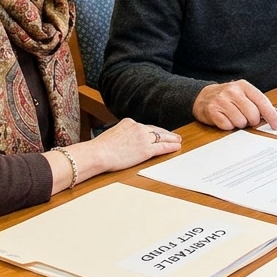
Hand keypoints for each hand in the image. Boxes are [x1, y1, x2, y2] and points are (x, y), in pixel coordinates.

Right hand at [47, 119, 179, 193]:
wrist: (98, 154)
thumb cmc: (99, 149)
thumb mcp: (111, 135)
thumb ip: (121, 135)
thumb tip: (122, 142)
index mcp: (128, 122)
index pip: (145, 126)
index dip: (154, 131)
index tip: (159, 133)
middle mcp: (138, 127)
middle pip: (155, 130)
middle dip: (165, 133)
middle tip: (174, 135)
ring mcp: (143, 138)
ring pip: (161, 137)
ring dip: (171, 139)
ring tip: (178, 141)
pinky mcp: (146, 150)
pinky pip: (162, 147)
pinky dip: (171, 147)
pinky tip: (176, 147)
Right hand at [193, 80, 276, 129]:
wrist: (203, 96)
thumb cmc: (228, 98)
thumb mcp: (245, 95)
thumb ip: (260, 104)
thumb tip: (276, 114)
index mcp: (244, 86)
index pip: (262, 101)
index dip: (271, 115)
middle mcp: (232, 91)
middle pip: (252, 114)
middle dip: (252, 121)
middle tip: (246, 119)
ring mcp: (221, 100)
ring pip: (240, 122)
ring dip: (239, 124)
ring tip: (234, 117)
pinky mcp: (212, 111)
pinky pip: (227, 126)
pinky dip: (228, 126)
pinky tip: (225, 119)